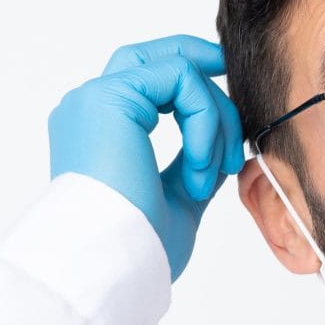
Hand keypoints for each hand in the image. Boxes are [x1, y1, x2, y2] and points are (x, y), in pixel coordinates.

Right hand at [47, 35, 243, 281]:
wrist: (108, 267)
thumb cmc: (135, 249)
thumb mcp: (177, 201)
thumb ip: (193, 167)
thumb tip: (221, 149)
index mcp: (98, 132)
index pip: (147, 86)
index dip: (193, 87)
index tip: (230, 119)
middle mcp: (90, 108)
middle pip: (152, 58)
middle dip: (201, 63)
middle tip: (235, 92)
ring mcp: (95, 98)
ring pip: (176, 69)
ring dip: (214, 118)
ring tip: (214, 172)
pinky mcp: (110, 96)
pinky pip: (180, 80)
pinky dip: (205, 120)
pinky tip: (199, 164)